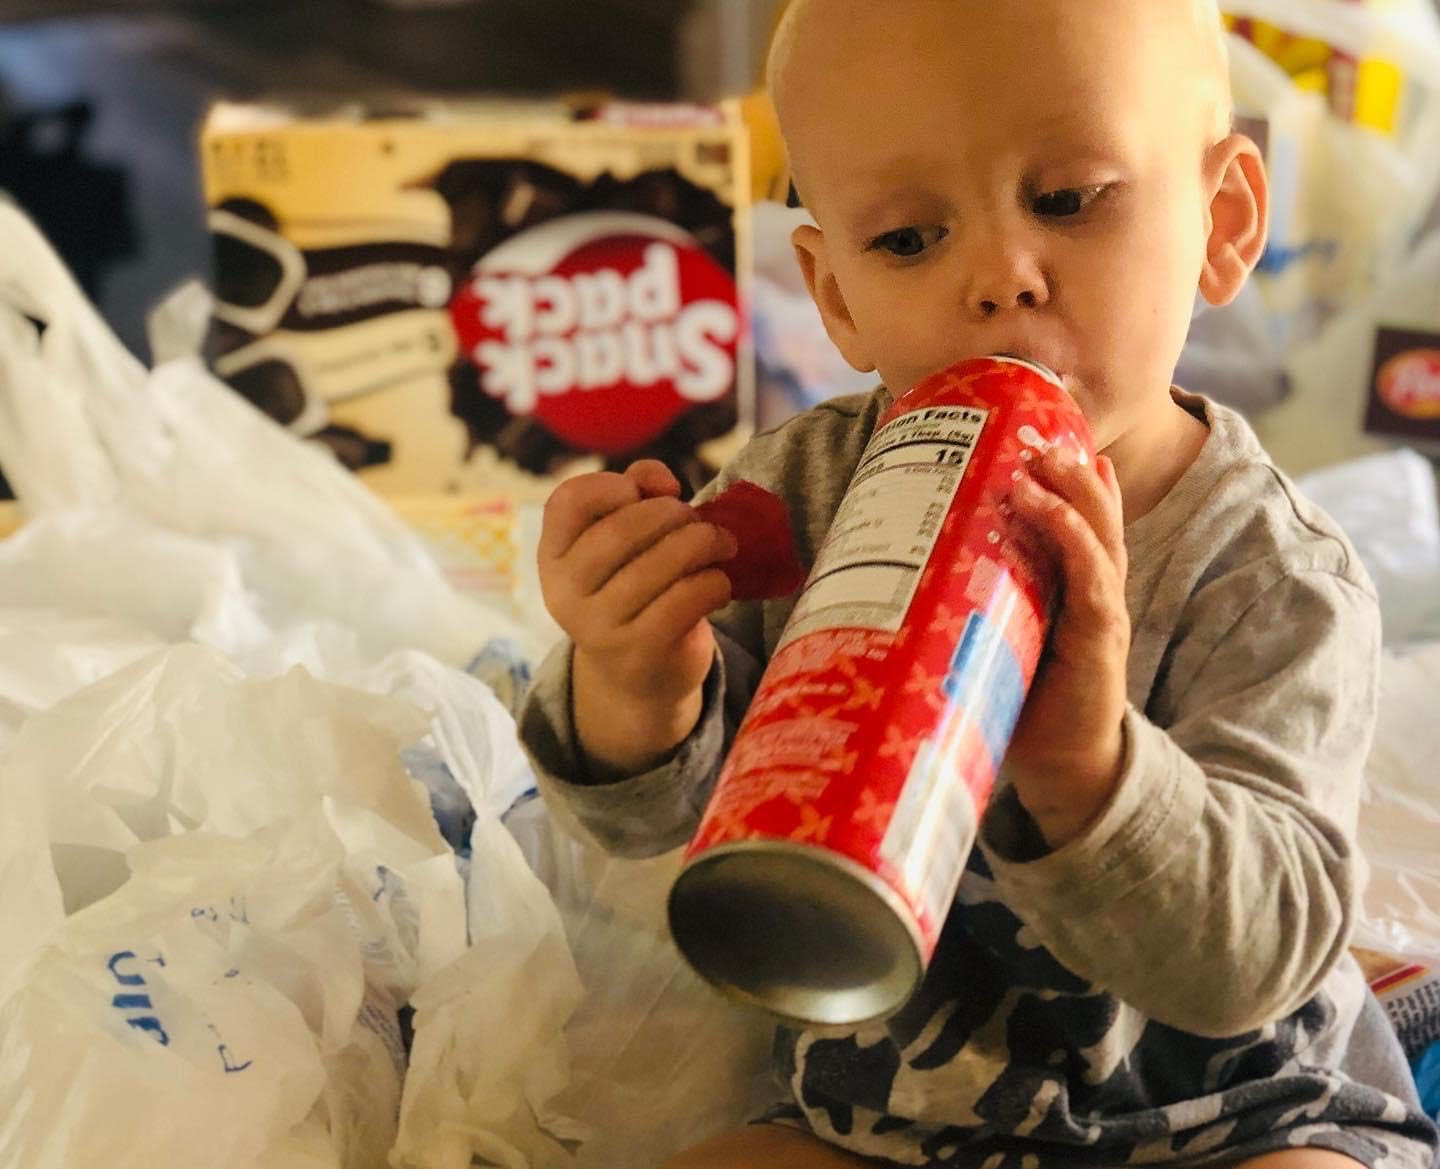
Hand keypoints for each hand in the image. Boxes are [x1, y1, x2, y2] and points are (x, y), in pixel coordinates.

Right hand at [538, 460, 736, 772]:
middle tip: (699, 522)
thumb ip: (637, 493)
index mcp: (554, 556)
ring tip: (721, 545)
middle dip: (674, 514)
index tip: (646, 493)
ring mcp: (599, 626)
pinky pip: (685, 598)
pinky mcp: (639, 652)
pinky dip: (714, 582)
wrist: (639, 678)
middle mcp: (566, 592)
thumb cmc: (635, 590)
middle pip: (621, 528)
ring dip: (704, 543)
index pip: (568, 500)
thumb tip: (661, 480)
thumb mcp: (625, 543)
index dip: (612, 485)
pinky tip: (718, 584)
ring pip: (659, 563)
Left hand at [1003, 446, 1129, 847]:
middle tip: (1034, 431)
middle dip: (1066, 470)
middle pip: (1089, 514)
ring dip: (1074, 494)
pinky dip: (1078, 544)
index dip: (1060, 477)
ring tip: (1047, 459)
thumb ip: (964, 600)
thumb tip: (886, 571)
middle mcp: (1090, 588)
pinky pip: (1093, 581)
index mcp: (1064, 584)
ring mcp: (1100, 611)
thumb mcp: (990, 637)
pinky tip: (1061, 518)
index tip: (1034, 433)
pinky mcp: (1100, 640)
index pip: (1071, 519)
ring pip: (1097, 536)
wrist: (1059, 764)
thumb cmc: (1019, 697)